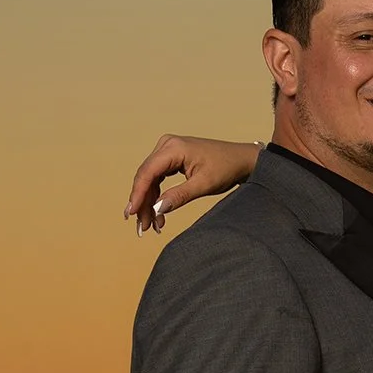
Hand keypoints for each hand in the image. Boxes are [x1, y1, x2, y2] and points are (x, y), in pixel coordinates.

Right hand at [124, 134, 260, 233]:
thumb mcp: (204, 185)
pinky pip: (157, 178)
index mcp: (173, 147)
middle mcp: (166, 145)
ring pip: (150, 179)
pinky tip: (158, 214)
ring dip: (148, 202)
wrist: (241, 160)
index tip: (131, 213)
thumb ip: (179, 196)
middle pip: (146, 177)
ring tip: (150, 225)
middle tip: (142, 227)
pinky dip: (157, 196)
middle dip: (142, 203)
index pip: (147, 172)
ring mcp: (167, 150)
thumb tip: (157, 209)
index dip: (137, 194)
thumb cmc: (226, 168)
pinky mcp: (171, 158)